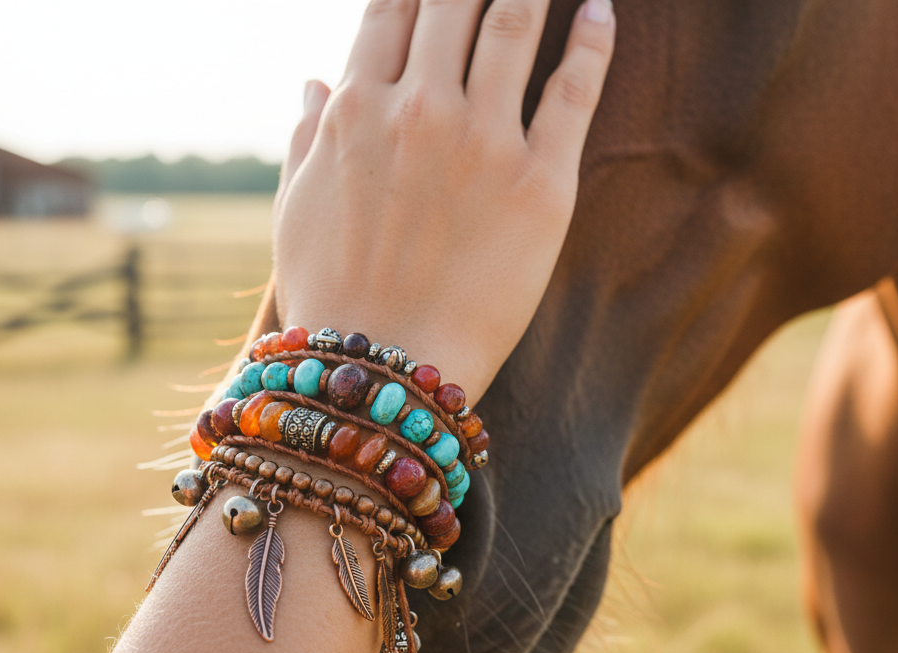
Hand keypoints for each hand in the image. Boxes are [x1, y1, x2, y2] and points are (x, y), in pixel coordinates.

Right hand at [272, 0, 615, 400]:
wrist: (384, 371)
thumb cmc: (332, 297)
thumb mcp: (296, 210)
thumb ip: (306, 135)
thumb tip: (314, 80)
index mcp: (356, 110)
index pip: (391, 9)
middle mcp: (419, 108)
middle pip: (453, 1)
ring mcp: (483, 140)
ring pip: (514, 24)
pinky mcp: (541, 182)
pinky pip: (574, 89)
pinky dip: (592, 39)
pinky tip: (600, 11)